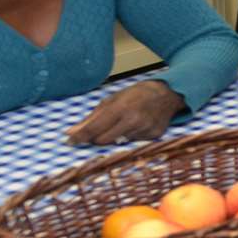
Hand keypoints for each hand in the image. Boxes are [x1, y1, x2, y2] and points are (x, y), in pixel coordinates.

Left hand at [67, 80, 184, 145]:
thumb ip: (91, 118)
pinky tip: (136, 125)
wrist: (167, 94)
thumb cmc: (136, 94)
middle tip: (98, 130)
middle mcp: (133, 120)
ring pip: (118, 142)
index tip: (69, 142)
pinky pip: (132, 143)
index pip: (94, 128)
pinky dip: (129, 136)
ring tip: (123, 122)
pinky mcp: (154, 136)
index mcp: (121, 107)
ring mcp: (145, 129)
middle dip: (96, 138)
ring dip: (115, 136)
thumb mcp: (112, 100)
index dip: (80, 137)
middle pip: (103, 141)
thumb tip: (71, 133)